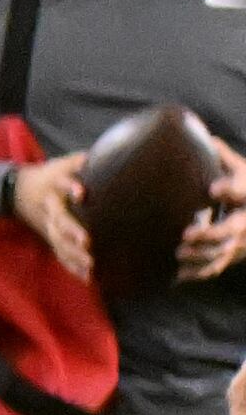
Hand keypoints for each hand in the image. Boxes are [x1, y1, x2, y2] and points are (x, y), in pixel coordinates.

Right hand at [5, 153, 91, 279]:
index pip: (59, 184)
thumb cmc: (49, 176)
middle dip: (71, 232)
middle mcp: (48, 208)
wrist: (17, 191)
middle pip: (57, 220)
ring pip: (57, 241)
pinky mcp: (49, 238)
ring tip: (91, 266)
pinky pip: (60, 254)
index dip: (69, 187)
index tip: (81, 193)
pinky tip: (87, 278)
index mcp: (52, 186)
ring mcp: (47, 226)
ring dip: (73, 255)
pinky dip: (72, 267)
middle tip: (87, 242)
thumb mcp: (61, 164)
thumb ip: (81, 161)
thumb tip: (112, 153)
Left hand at [175, 142, 245, 282]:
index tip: (214, 188)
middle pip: (233, 230)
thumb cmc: (245, 187)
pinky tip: (175, 277)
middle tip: (186, 234)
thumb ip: (224, 157)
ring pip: (224, 253)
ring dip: (202, 256)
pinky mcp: (231, 255)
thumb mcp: (241, 171)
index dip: (231, 189)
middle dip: (211, 234)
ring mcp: (241, 243)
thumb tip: (205, 137)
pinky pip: (216, 267)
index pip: (244, 190)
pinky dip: (198, 273)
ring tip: (179, 252)